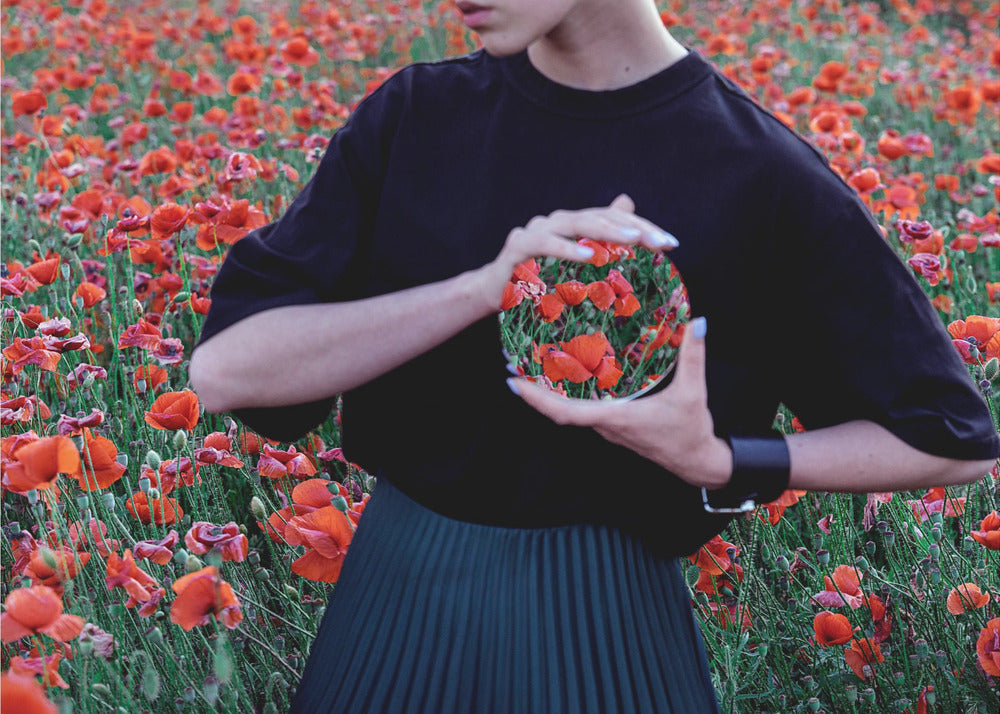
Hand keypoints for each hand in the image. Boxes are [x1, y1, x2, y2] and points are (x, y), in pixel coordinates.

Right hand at [475, 194, 678, 312]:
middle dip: (634, 228)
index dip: (644, 227)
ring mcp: (535, 231)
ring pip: (575, 222)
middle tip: (661, 243)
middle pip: (599, 216)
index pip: (613, 218)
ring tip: (632, 239)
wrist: (491, 292)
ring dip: (606, 230)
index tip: (672, 244)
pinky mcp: (517, 246)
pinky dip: (566, 248)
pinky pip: (544, 243)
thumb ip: (599, 241)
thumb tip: (629, 210)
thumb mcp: (572, 268)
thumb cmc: (535, 280)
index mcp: (573, 225)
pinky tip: (588, 254)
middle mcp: (557, 222)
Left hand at [506, 316, 733, 489]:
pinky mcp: (613, 425)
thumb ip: (693, 356)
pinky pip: (581, 412)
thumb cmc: (691, 431)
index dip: (537, 400)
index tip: (514, 384)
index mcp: (616, 418)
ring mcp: (607, 427)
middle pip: (558, 411)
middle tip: (511, 369)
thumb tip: (697, 322)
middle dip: (532, 393)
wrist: (697, 462)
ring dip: (546, 396)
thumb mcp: (693, 391)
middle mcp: (605, 425)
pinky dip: (565, 398)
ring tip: (530, 371)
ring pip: (568, 412)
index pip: (566, 413)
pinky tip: (563, 379)